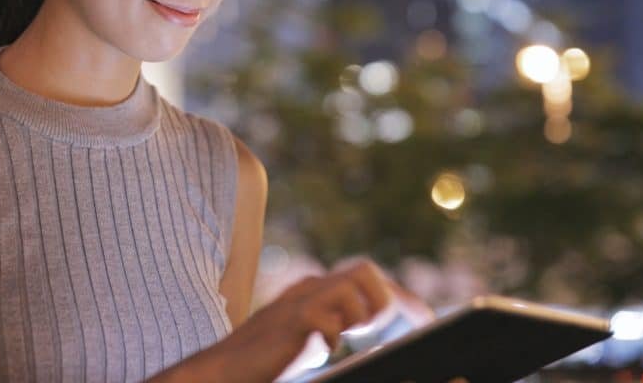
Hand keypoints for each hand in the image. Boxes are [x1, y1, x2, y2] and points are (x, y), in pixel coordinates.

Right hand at [203, 256, 433, 382]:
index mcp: (314, 292)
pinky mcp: (290, 322)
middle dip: (387, 300)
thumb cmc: (263, 363)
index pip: (365, 280)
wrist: (221, 372)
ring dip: (363, 312)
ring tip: (356, 336)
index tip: (421, 320)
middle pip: (364, 271)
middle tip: (392, 329)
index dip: (398, 299)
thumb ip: (332, 332)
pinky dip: (334, 336)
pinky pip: (326, 317)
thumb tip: (373, 342)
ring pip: (351, 283)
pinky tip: (327, 351)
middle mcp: (308, 289)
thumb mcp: (305, 343)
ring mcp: (299, 302)